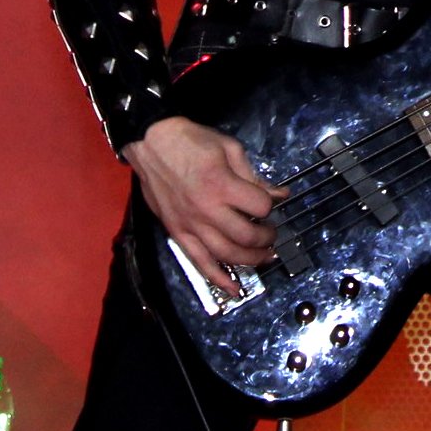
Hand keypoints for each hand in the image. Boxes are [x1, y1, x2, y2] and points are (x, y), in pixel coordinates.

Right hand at [123, 117, 287, 295]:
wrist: (150, 142)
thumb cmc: (190, 141)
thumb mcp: (229, 148)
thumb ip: (254, 175)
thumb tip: (279, 195)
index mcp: (221, 185)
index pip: (259, 207)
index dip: (271, 206)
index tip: (273, 202)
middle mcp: (206, 210)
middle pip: (246, 236)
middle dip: (266, 238)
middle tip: (272, 233)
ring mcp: (190, 225)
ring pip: (225, 254)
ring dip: (250, 260)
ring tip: (265, 257)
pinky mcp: (177, 233)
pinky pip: (199, 262)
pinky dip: (218, 279)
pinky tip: (235, 289)